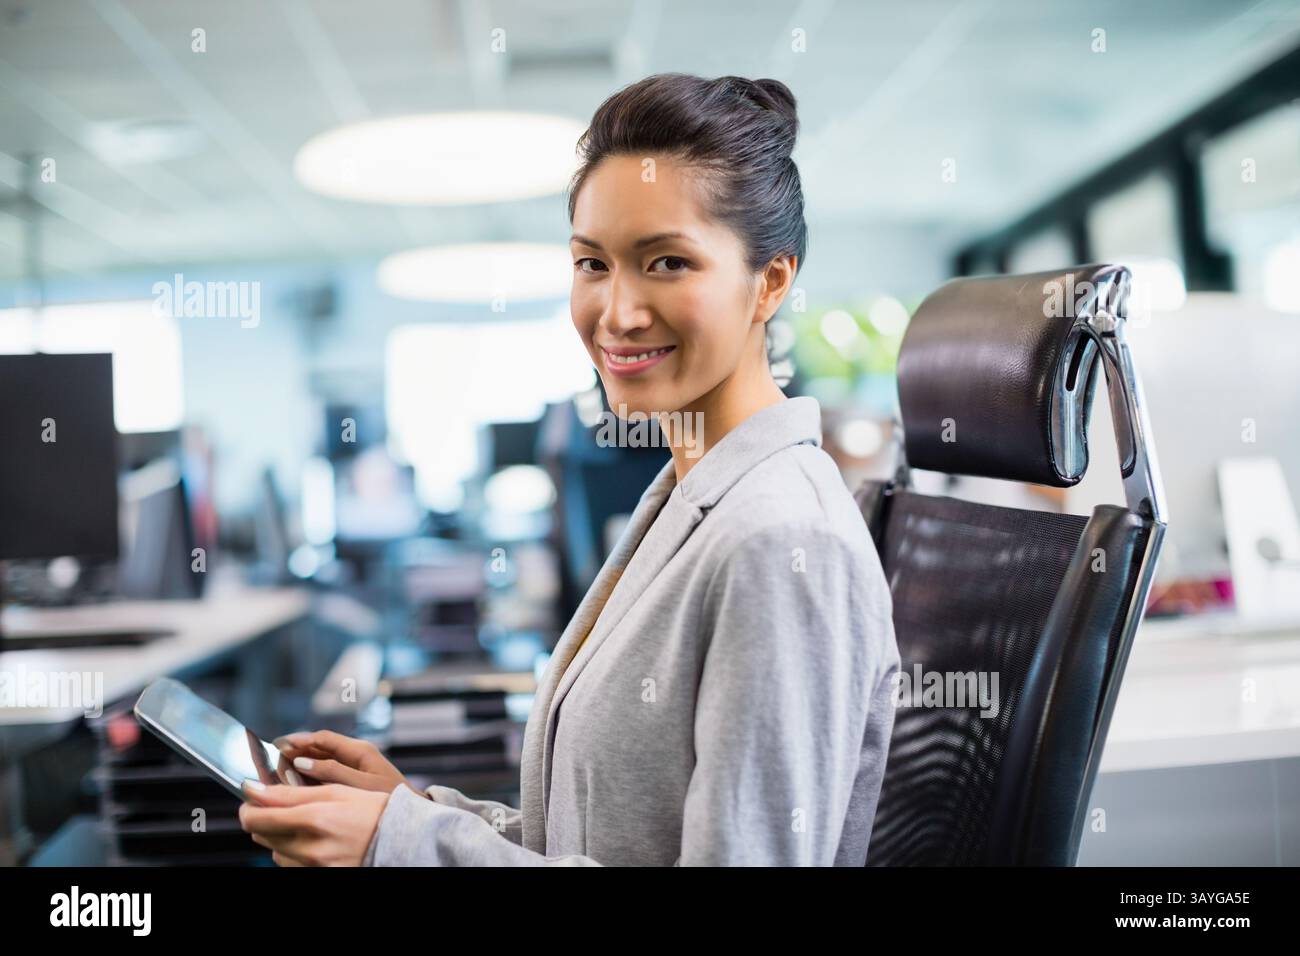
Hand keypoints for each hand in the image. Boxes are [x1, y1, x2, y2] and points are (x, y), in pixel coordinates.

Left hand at [239, 779, 389, 865]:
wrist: (399, 840)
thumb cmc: (371, 810)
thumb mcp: (335, 791)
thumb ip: (290, 792)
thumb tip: (253, 789)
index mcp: (314, 819)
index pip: (256, 818)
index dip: (248, 806)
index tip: (253, 796)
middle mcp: (310, 848)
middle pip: (261, 834)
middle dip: (266, 818)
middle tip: (285, 806)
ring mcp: (313, 866)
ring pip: (274, 851)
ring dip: (281, 835)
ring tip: (308, 824)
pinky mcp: (317, 876)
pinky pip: (290, 864)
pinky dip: (294, 851)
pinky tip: (315, 840)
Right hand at [272, 730, 421, 796]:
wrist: (409, 816)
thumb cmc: (390, 798)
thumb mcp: (360, 784)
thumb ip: (332, 772)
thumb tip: (302, 761)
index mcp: (359, 750)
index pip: (323, 738)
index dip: (300, 739)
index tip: (278, 745)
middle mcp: (355, 755)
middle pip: (319, 748)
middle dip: (296, 753)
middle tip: (274, 763)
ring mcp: (353, 768)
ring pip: (319, 761)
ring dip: (300, 766)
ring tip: (280, 775)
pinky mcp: (351, 781)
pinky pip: (324, 775)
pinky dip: (309, 778)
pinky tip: (297, 788)